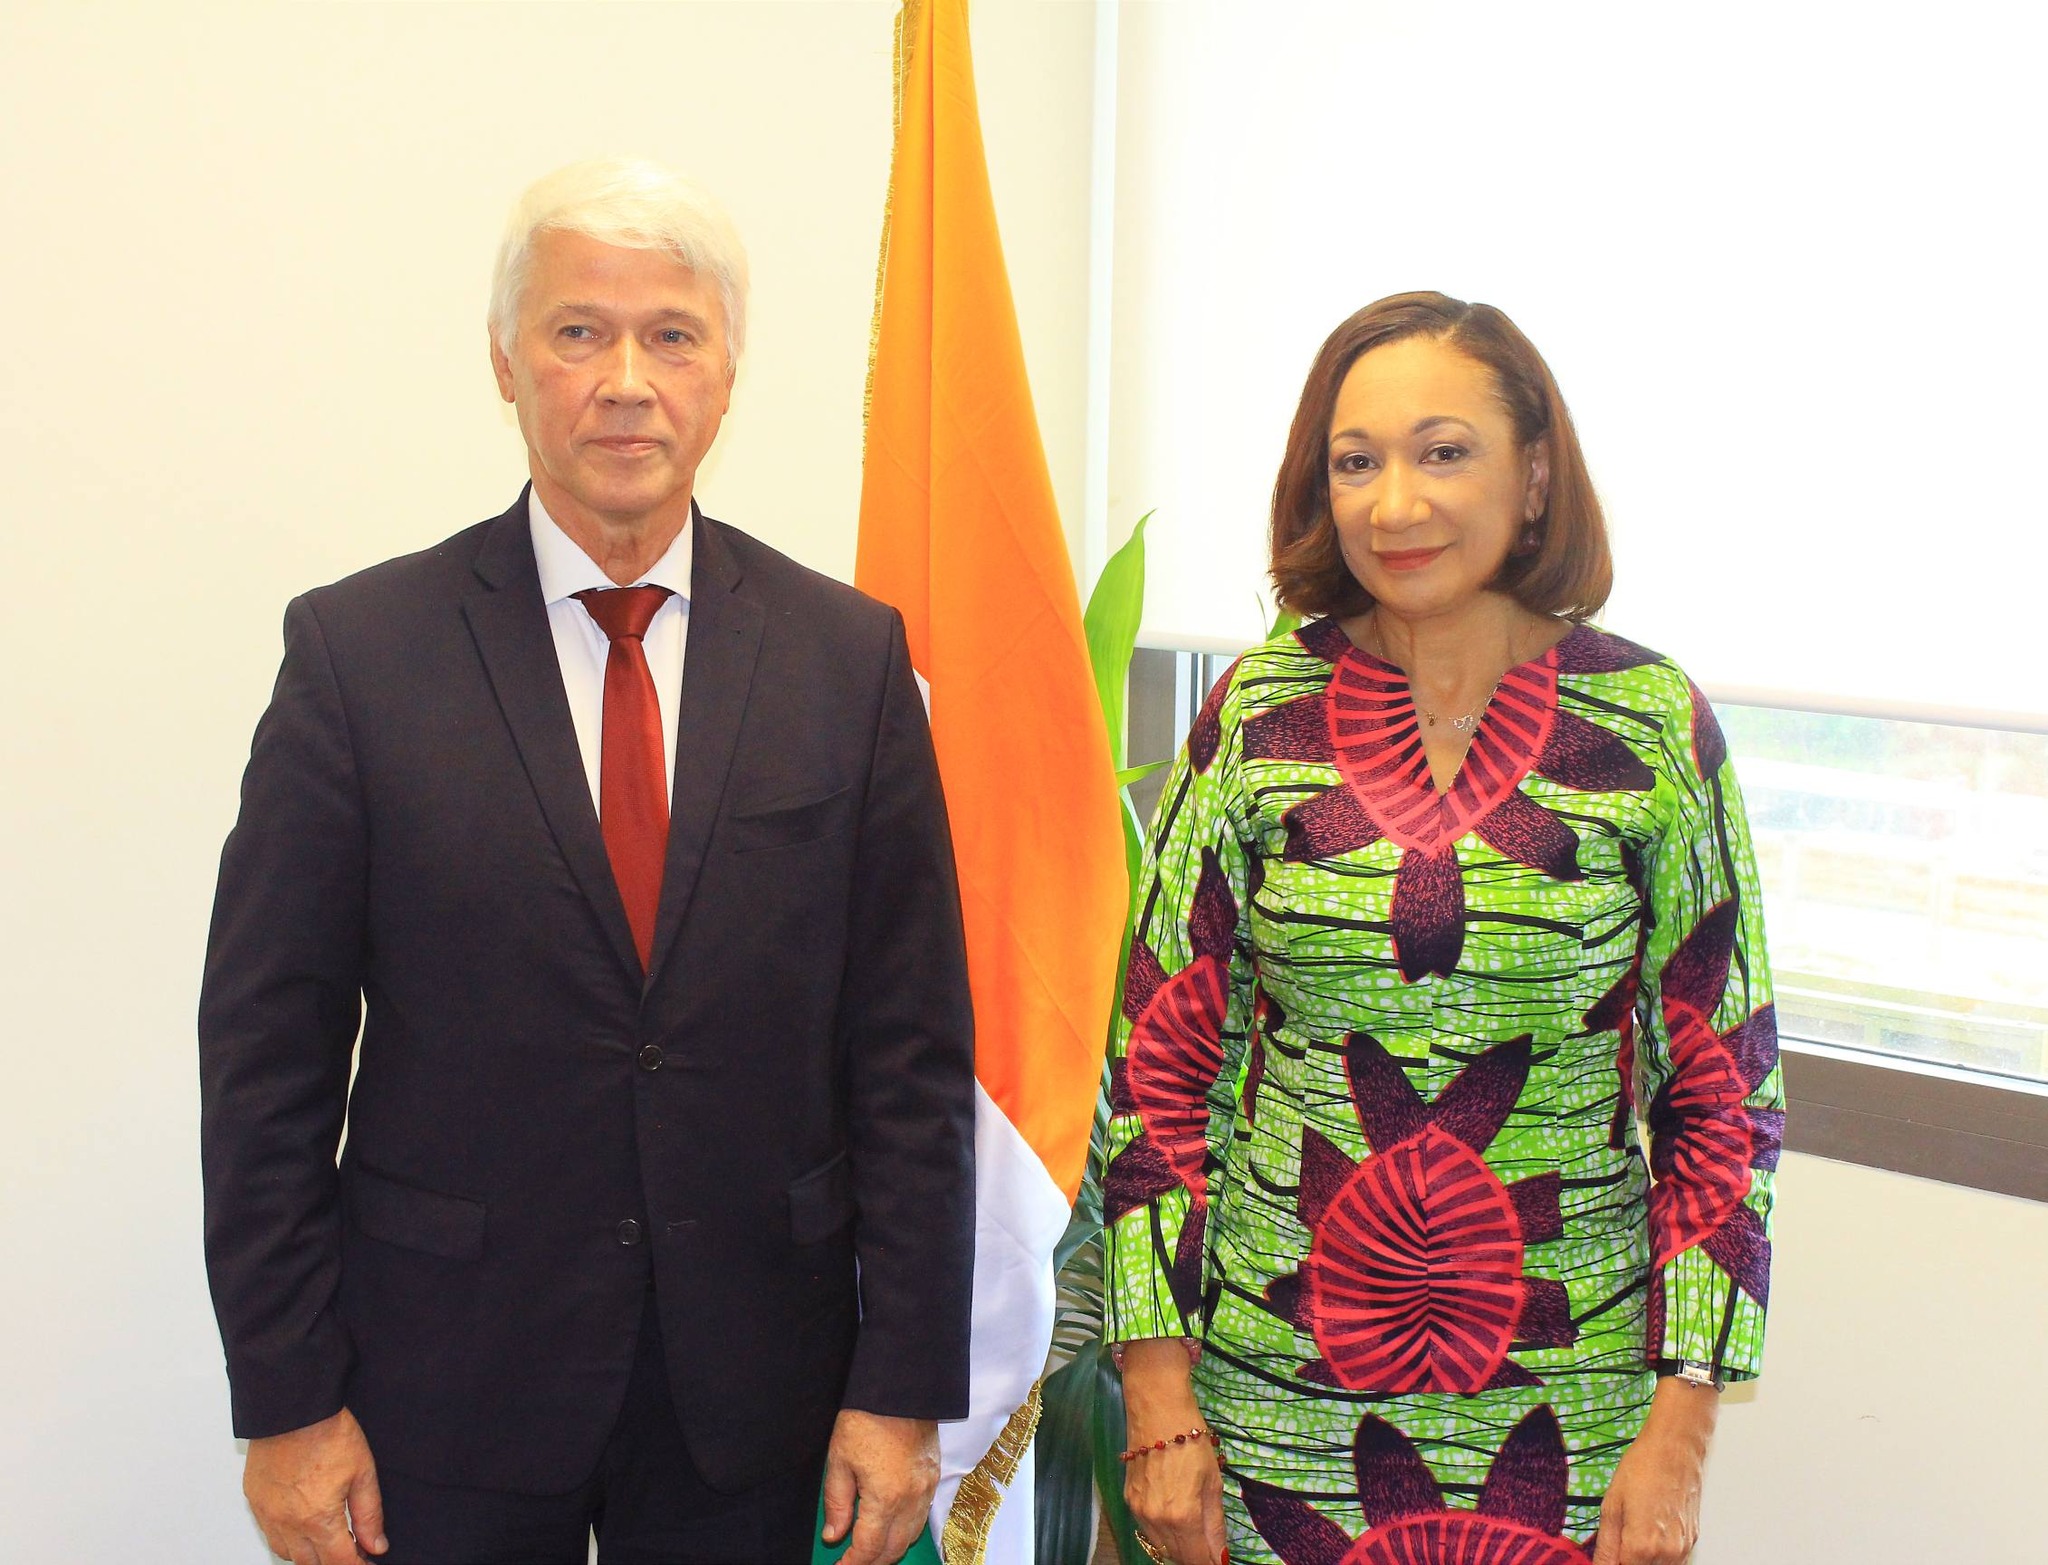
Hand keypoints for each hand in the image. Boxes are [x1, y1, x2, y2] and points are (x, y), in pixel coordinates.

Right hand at [243, 1406, 385, 1563]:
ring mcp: (268, 1513)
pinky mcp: (255, 1501)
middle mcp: (288, 1523)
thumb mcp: (362, 1473)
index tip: (367, 1561)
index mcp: (318, 1519)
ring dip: (309, 1553)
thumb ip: (369, 1514)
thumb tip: (376, 1545)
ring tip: (328, 1540)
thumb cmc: (327, 1432)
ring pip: (287, 1553)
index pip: (339, 1562)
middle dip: (333, 1561)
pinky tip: (302, 1526)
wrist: (293, 1407)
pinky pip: (270, 1533)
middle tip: (351, 1550)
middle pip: (311, 1563)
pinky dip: (287, 1538)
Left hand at [820, 1409, 939, 1564]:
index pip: (869, 1548)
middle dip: (872, 1562)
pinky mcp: (935, 1476)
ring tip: (871, 1546)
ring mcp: (927, 1488)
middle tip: (853, 1560)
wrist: (899, 1388)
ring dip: (891, 1547)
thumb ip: (837, 1503)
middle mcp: (911, 1499)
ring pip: (912, 1535)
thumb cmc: (865, 1420)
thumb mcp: (839, 1460)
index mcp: (885, 1498)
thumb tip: (834, 1535)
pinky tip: (892, 1523)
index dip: (852, 1564)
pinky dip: (906, 1528)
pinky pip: (922, 1515)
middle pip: (894, 1549)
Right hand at [1119, 1341, 1225, 1564]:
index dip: (1211, 1562)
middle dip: (1195, 1555)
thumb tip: (1221, 1556)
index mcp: (1182, 1516)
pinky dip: (1162, 1531)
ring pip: (1160, 1545)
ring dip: (1178, 1546)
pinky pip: (1147, 1528)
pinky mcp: (1128, 1500)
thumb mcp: (1213, 1482)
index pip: (1197, 1559)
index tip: (1220, 1558)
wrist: (1156, 1408)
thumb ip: (1215, 1524)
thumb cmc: (1192, 1440)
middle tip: (1209, 1544)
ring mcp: (1138, 1511)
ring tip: (1194, 1531)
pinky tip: (1174, 1516)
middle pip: (1177, 1557)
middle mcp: (1156, 1520)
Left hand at [1592, 1376, 1718, 1563]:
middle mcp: (1668, 1554)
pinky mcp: (1692, 1542)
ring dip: (1642, 1558)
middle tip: (1618, 1538)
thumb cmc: (1643, 1468)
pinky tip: (1649, 1528)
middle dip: (1626, 1560)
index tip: (1605, 1555)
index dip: (1610, 1564)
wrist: (1675, 1448)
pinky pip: (1672, 1560)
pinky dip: (1659, 1553)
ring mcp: (1684, 1550)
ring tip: (1633, 1529)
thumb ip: (1605, 1547)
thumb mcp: (1611, 1506)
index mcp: (1642, 1547)